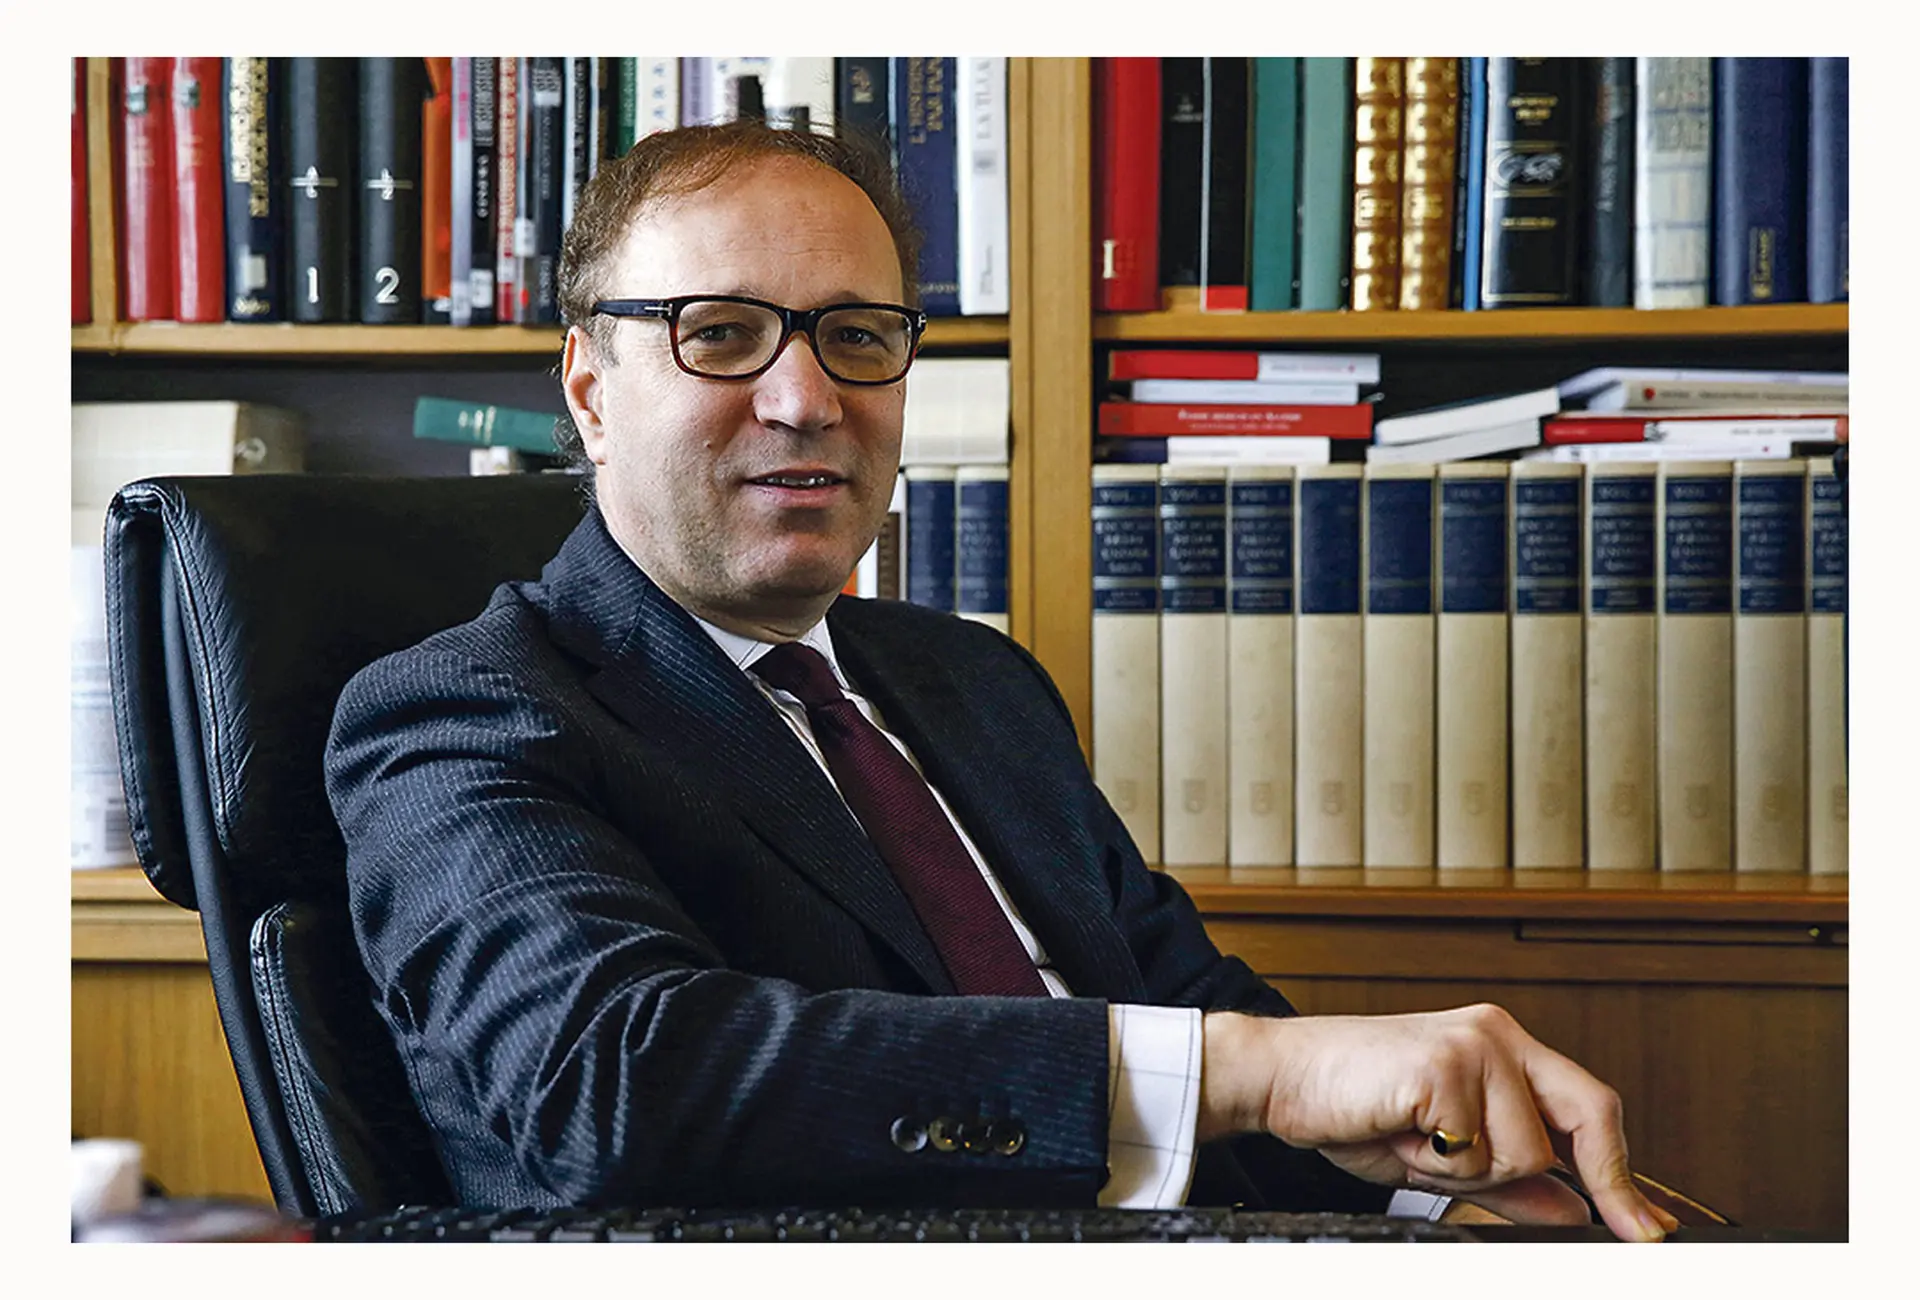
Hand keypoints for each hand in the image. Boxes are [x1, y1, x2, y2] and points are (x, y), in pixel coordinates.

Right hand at [1199, 1004, 1681, 1241]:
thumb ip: (1512, 1180)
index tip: (1648, 1227)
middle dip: (1562, 1174)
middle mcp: (1497, 1034)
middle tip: (1542, 1201)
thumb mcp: (1443, 1153)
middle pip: (1585, 1118)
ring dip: (1469, 1169)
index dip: (1625, 1173)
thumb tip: (1574, 1209)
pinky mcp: (1443, 1065)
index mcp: (1503, 1045)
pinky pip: (1474, 1151)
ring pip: (1525, 1151)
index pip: (1592, 1107)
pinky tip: (1400, 1130)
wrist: (1280, 1075)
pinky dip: (1436, 1161)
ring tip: (1416, 1139)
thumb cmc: (1352, 1104)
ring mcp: (1473, 1044)